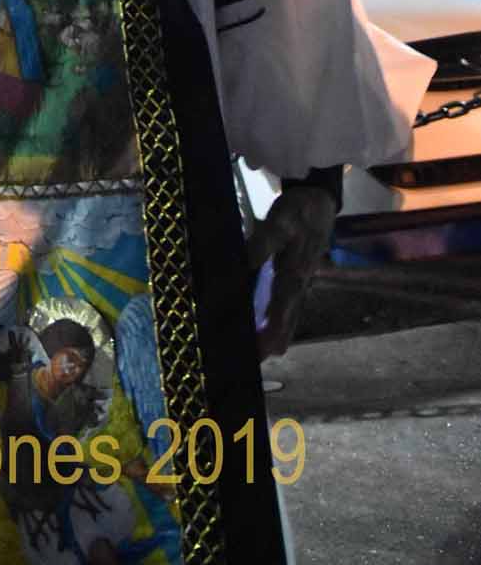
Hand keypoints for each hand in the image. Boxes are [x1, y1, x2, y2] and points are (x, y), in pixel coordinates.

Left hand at [246, 185, 335, 360]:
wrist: (320, 203)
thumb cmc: (298, 212)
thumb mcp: (280, 221)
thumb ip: (262, 243)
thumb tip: (245, 264)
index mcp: (296, 272)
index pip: (282, 305)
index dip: (273, 327)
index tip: (266, 348)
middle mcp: (300, 284)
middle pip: (286, 318)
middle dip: (271, 340)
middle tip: (257, 361)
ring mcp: (300, 284)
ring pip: (288, 316)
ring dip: (275, 334)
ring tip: (261, 355)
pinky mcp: (297, 281)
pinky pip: (286, 307)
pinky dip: (278, 321)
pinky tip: (270, 332)